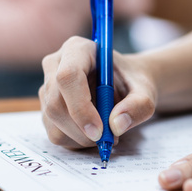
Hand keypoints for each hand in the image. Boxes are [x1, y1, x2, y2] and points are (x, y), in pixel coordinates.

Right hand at [39, 36, 157, 148]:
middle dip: (82, 129)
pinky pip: (54, 132)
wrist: (124, 86)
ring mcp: (47, 86)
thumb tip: (116, 125)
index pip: (68, 77)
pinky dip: (76, 141)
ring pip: (53, 121)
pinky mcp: (46, 107)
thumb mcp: (145, 92)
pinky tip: (93, 131)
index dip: (80, 107)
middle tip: (109, 138)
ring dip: (81, 137)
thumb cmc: (132, 83)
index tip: (99, 130)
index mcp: (78, 49)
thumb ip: (138, 106)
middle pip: (55, 103)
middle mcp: (56, 64)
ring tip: (106, 131)